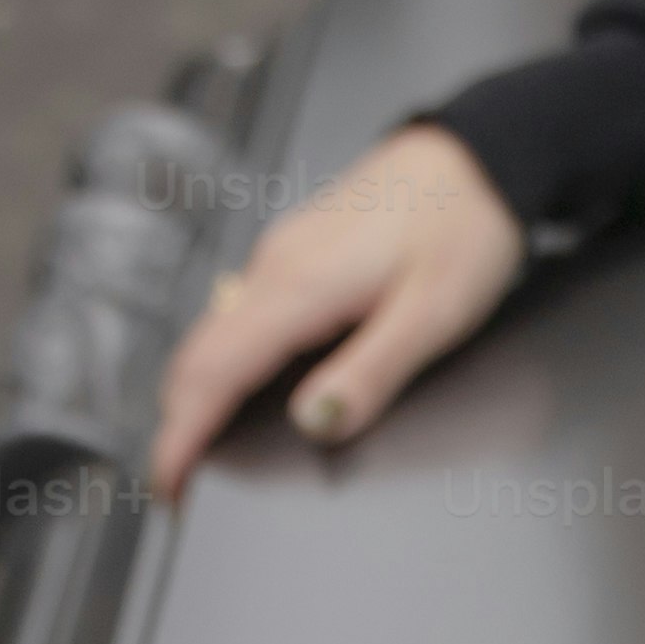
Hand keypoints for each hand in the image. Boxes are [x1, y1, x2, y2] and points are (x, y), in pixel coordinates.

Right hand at [144, 124, 527, 492]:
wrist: (476, 155)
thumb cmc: (464, 227)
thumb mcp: (433, 317)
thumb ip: (370, 375)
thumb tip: (314, 423)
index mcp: (300, 286)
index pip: (214, 372)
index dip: (181, 437)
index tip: (168, 488)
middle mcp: (276, 267)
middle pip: (198, 356)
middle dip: (176, 424)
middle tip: (175, 487)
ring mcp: (281, 257)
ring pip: (214, 334)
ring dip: (195, 393)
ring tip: (194, 448)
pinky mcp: (296, 253)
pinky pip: (239, 316)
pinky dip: (223, 361)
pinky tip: (236, 388)